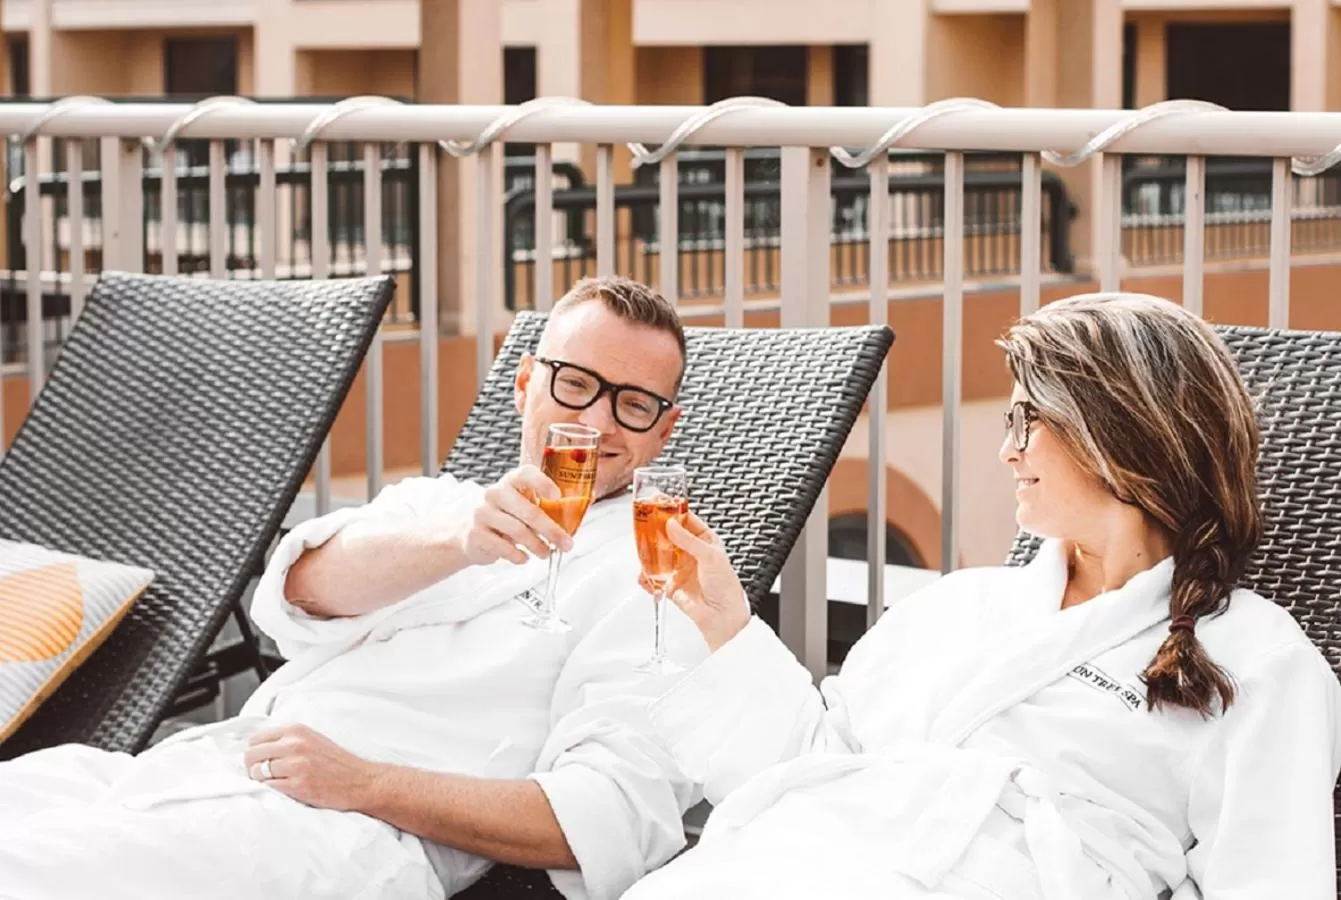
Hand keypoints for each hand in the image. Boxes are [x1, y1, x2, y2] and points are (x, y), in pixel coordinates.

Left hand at [244, 724, 381, 811]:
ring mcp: (296, 765)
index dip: (255, 753)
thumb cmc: (337, 763)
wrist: (360, 782)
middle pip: (251, 755)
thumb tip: (259, 748)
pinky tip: (283, 791)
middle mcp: (294, 744)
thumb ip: (288, 740)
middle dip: (253, 767)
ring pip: (256, 772)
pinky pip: (268, 787)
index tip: (261, 761)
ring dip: (261, 780)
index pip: (256, 739)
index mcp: (297, 731)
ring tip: (275, 783)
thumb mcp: (313, 739)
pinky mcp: (297, 785)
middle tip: (263, 775)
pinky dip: (271, 791)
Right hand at [449, 464, 573, 566]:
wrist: (470, 531)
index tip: (557, 496)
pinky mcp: (476, 534)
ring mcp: (483, 513)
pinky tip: (524, 558)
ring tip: (546, 553)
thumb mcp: (523, 505)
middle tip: (566, 544)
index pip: (525, 474)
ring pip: (517, 531)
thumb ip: (545, 506)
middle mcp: (495, 493)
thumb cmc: (506, 516)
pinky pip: (503, 548)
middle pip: (528, 511)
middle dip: (551, 530)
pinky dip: (518, 556)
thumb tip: (580, 512)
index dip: (542, 483)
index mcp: (511, 481)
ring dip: (537, 546)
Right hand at [640, 513, 749, 652]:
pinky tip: (645, 574)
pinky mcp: (671, 584)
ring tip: (641, 548)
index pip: (685, 520)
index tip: (658, 501)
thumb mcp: (710, 556)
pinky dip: (647, 576)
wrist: (722, 617)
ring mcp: (679, 568)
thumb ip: (688, 540)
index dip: (672, 510)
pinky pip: (654, 577)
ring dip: (649, 551)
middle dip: (655, 529)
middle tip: (643, 521)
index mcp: (705, 540)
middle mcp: (691, 552)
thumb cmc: (725, 586)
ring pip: (658, 554)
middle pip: (668, 535)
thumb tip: (671, 524)